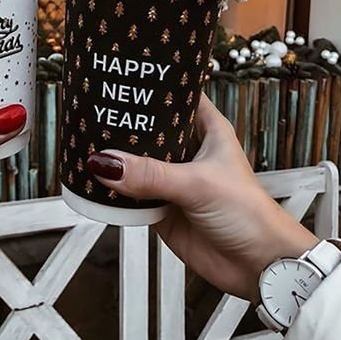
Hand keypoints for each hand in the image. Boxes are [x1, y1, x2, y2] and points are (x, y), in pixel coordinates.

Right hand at [87, 95, 316, 301]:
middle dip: (124, 121)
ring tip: (83, 140)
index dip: (153, 84)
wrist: (257, 266)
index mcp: (206, 129)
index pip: (176, 94)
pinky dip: (113, 189)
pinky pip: (130, 194)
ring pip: (136, 161)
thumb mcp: (198, 184)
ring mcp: (172, 178)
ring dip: (115, 157)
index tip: (123, 74)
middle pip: (149, 127)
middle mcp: (187, 150)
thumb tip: (107, 163)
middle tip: (91, 109)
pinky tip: (92, 180)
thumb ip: (151, 174)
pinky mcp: (160, 207)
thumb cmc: (249, 214)